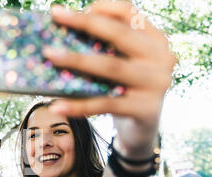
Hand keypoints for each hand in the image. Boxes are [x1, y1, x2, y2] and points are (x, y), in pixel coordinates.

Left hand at [44, 1, 176, 155]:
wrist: (142, 129)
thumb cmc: (124, 90)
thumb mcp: (121, 64)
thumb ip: (105, 48)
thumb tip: (61, 36)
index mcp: (155, 40)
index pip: (129, 13)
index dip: (101, 7)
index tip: (71, 9)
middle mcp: (161, 57)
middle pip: (119, 34)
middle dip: (84, 23)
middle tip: (56, 16)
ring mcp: (157, 83)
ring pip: (111, 67)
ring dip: (76, 60)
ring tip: (50, 55)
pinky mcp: (145, 108)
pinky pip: (105, 104)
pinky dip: (78, 105)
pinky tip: (57, 105)